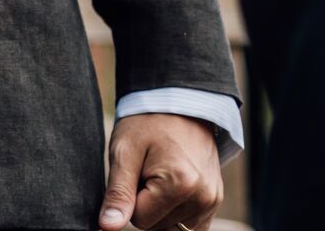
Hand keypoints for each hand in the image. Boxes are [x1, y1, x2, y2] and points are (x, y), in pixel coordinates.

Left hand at [101, 112, 221, 228]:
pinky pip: (189, 226)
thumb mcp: (124, 153)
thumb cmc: (147, 124)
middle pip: (157, 226)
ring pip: (171, 227)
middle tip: (147, 170)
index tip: (135, 171)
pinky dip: (174, 212)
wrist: (179, 106)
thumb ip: (118, 193)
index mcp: (180, 185)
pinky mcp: (216, 202)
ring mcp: (213, 201)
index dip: (129, 197)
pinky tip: (171, 187)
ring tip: (159, 174)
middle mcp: (203, 198)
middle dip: (145, 202)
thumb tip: (108, 227)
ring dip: (160, 207)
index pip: (139, 220)